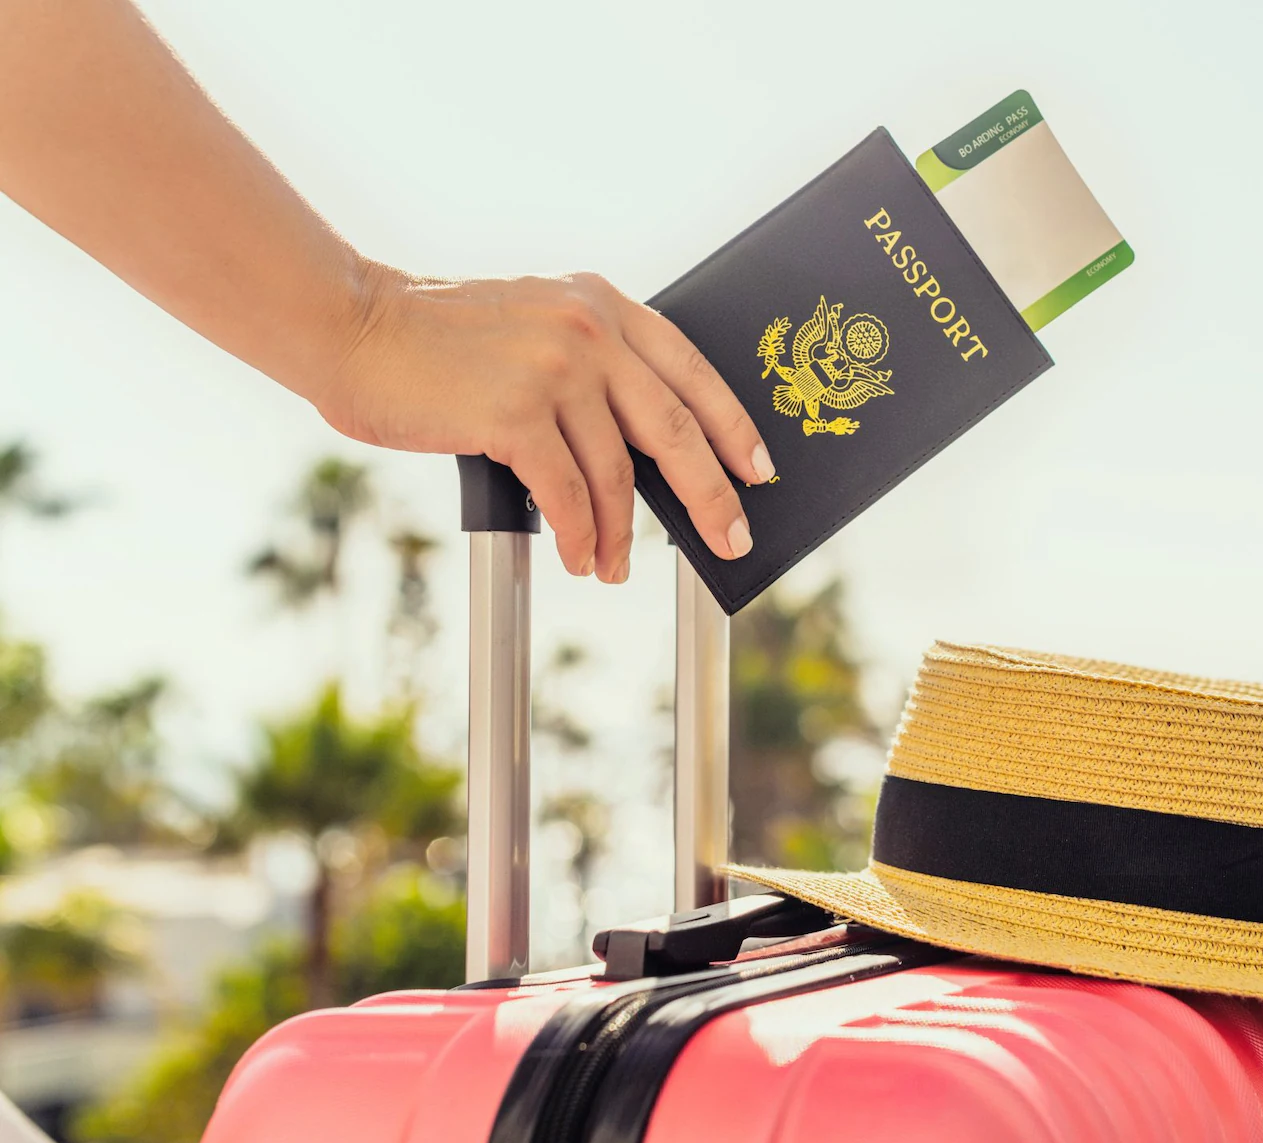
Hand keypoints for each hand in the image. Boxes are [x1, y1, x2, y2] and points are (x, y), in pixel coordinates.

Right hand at [317, 266, 772, 581]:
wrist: (350, 325)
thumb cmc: (434, 338)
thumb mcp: (533, 322)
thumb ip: (589, 362)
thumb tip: (645, 446)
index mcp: (601, 303)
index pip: (692, 370)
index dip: (733, 426)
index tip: (759, 469)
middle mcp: (588, 328)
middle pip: (676, 427)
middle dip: (711, 493)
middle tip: (732, 538)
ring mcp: (554, 368)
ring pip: (617, 472)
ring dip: (622, 532)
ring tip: (615, 566)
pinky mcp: (514, 412)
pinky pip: (568, 493)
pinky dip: (581, 534)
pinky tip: (581, 556)